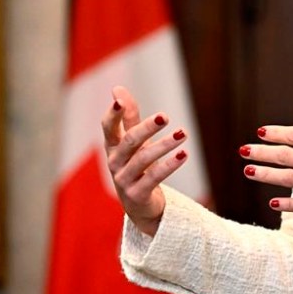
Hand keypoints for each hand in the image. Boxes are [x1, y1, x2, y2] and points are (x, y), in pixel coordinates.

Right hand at [100, 85, 188, 236]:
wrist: (140, 205)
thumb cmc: (136, 166)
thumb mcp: (133, 141)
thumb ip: (128, 117)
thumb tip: (117, 88)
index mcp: (112, 147)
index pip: (108, 128)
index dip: (113, 114)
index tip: (119, 99)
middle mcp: (115, 162)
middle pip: (129, 141)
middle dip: (146, 128)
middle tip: (165, 116)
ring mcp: (124, 180)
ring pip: (143, 159)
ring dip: (164, 145)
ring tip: (183, 133)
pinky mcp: (137, 194)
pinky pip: (154, 177)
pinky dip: (170, 165)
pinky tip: (184, 154)